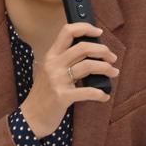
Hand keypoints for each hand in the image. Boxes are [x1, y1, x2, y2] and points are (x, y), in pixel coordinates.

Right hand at [21, 22, 118, 136]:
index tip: (99, 32)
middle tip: (113, 58)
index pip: (67, 31)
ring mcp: (57, 80)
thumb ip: (65, 61)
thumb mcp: (50, 72)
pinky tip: (105, 96)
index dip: (85, 28)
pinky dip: (100, 93)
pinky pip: (88, 91)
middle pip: (83, 47)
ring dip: (106, 69)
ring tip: (114, 73)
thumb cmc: (44, 94)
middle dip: (103, 50)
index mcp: (51, 56)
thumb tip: (92, 53)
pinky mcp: (62, 97)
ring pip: (88, 66)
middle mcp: (53, 65)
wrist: (31, 117)